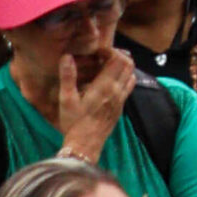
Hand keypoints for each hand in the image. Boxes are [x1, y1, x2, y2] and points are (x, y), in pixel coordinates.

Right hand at [55, 47, 135, 162]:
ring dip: (123, 66)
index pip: (118, 59)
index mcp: (105, 86)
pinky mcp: (121, 107)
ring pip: (131, 74)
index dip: (110, 50)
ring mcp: (121, 100)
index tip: (98, 52)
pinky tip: (111, 81)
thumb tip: (67, 56)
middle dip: (118, 55)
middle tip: (103, 56)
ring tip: (107, 66)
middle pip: (128, 63)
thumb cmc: (74, 123)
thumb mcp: (66, 99)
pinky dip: (125, 77)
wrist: (85, 146)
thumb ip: (68, 77)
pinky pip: (129, 86)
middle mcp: (117, 91)